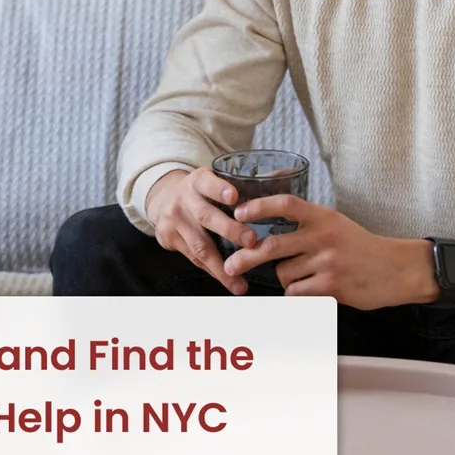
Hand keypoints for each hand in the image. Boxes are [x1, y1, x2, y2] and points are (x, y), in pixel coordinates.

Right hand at [143, 166, 260, 294]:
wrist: (163, 200)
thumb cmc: (201, 192)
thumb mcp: (215, 179)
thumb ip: (247, 181)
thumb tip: (291, 172)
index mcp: (197, 181)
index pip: (207, 182)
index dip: (219, 189)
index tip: (235, 196)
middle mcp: (183, 199)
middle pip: (205, 216)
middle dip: (229, 230)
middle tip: (252, 240)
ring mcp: (174, 221)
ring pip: (199, 245)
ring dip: (221, 265)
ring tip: (241, 279)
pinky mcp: (169, 239)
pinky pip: (195, 259)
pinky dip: (214, 271)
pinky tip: (230, 281)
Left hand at [220, 196, 428, 309]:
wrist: (397, 269)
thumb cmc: (361, 247)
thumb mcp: (336, 225)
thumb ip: (306, 226)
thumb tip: (267, 237)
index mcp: (323, 216)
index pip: (285, 204)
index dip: (258, 207)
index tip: (238, 214)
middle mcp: (323, 236)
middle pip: (272, 245)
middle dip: (246, 257)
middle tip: (231, 265)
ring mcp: (328, 262)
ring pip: (283, 274)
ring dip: (285, 279)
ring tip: (305, 277)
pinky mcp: (332, 286)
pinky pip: (296, 292)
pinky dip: (296, 294)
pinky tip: (312, 290)